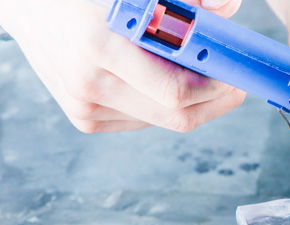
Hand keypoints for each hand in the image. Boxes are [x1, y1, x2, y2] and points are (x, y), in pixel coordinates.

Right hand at [0, 0, 244, 132]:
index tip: (236, 74)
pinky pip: (143, 120)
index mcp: (99, 45)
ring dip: (190, 102)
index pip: (177, 90)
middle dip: (215, 102)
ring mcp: (85, 106)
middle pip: (177, 116)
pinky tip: (158, 79)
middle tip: (233, 84)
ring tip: (197, 73)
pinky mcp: (85, 119)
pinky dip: (161, 104)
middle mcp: (89, 84)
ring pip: (163, 120)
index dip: (216, 86)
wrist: (26, 4)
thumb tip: (228, 9)